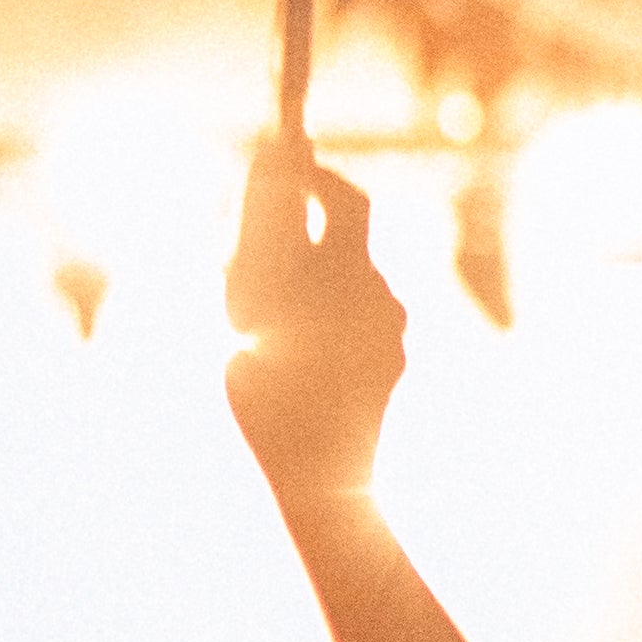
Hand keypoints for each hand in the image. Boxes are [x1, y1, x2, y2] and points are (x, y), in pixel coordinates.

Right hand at [222, 154, 409, 522]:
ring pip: (349, 279)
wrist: (322, 481)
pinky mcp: (392, 359)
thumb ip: (259, 240)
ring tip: (267, 309)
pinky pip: (359, 318)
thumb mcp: (248, 308)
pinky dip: (327, 314)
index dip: (316, 173)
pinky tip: (295, 348)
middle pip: (348, 234)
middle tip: (277, 219)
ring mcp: (390, 330)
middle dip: (313, 221)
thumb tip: (271, 180)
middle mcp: (377, 296)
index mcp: (342, 275)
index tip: (287, 160)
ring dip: (314, 276)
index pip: (343, 198)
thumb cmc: (269, 396)